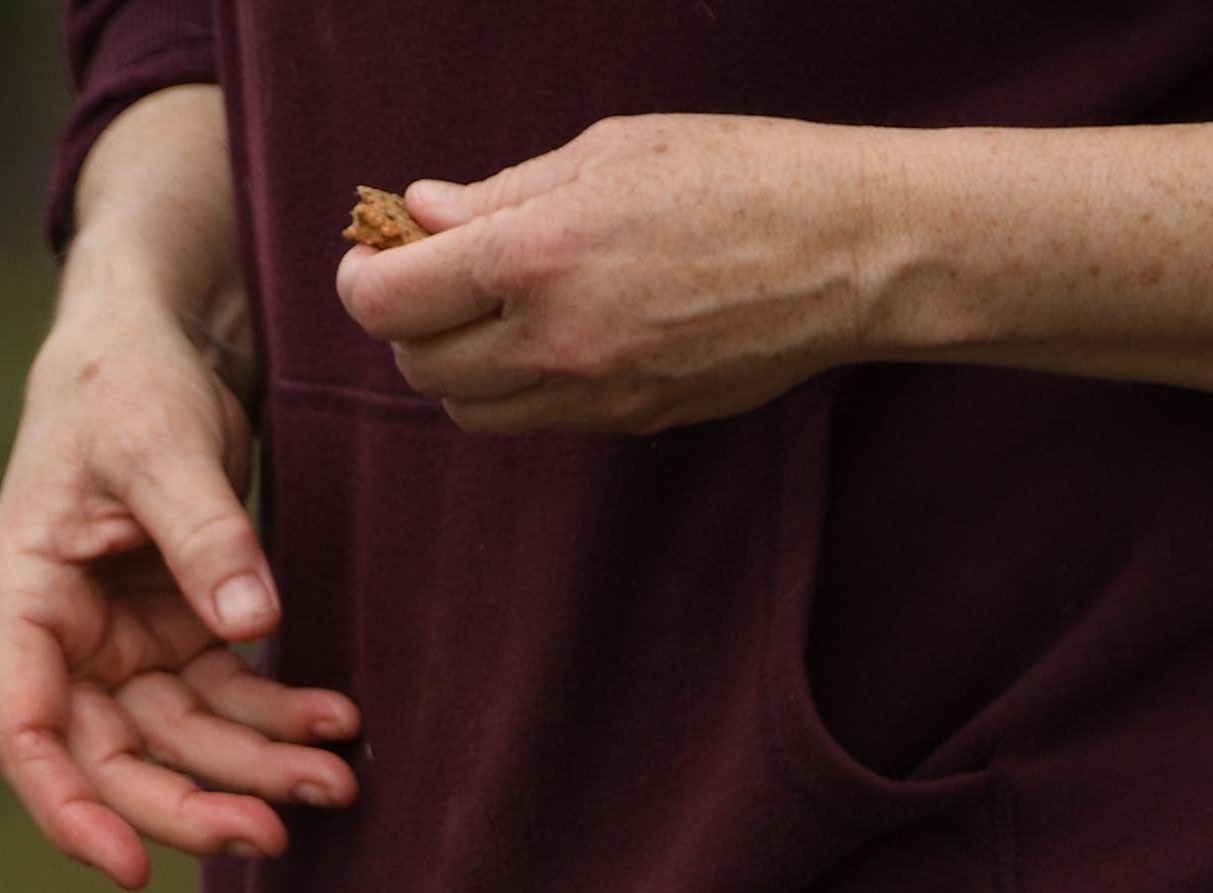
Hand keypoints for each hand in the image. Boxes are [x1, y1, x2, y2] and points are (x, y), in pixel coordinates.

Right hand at [0, 88, 363, 891]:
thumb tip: (253, 627)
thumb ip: (204, 534)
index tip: (130, 867)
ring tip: (338, 781)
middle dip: (194, 803)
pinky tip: (337, 724)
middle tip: (276, 833)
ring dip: (256, 768)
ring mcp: (125, 641)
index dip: (70, 810)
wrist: (162, 329)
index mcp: (27, 596)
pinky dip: (280, 718)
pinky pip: (229, 696)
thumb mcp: (159, 440)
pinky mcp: (181, 628)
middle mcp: (67, 637)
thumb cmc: (128, 375)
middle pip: (115, 758)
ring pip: (183, 740)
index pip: (26, 730)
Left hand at [340, 116, 918, 436]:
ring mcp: (595, 392)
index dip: (362, 280)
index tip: (372, 255)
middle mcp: (556, 338)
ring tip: (487, 311)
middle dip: (406, 325)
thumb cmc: (738, 176)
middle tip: (428, 278)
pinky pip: (536, 420)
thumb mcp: (609, 153)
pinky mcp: (630, 421)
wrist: (849, 252)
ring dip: (455, 368)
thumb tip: (419, 213)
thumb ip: (500, 194)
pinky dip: (515, 388)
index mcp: (538, 253)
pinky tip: (549, 334)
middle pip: (419, 368)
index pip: (390, 302)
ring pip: (469, 412)